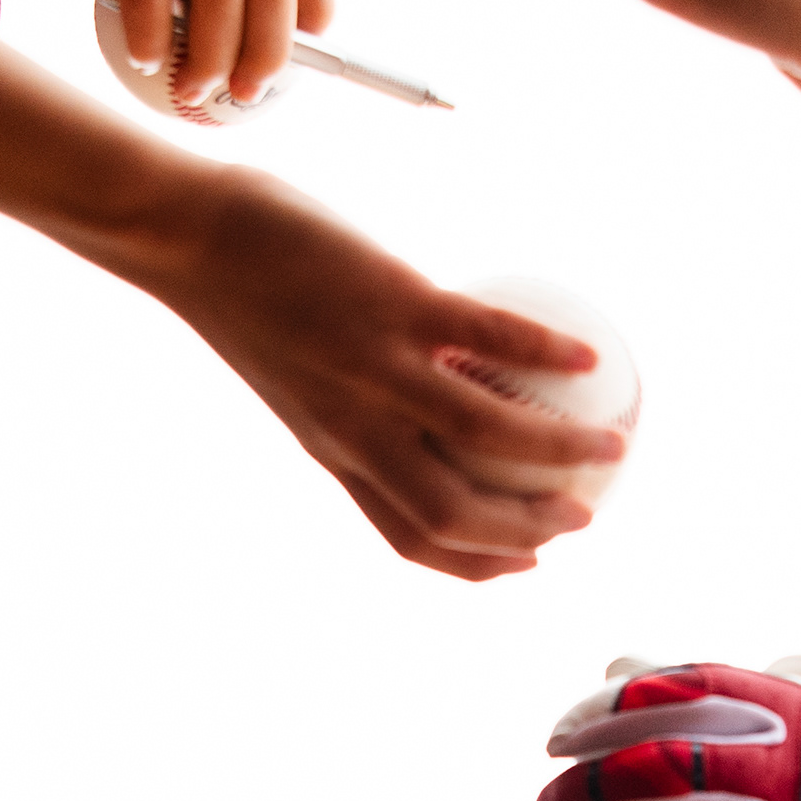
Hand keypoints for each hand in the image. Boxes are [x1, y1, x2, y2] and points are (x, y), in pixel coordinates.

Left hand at [123, 170, 625, 578]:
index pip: (411, 535)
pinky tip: (590, 355)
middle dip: (530, 532)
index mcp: (332, 448)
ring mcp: (376, 370)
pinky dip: (547, 353)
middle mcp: (355, 427)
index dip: (477, 566)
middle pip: (457, 514)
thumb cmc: (238, 287)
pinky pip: (489, 337)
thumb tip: (412, 381)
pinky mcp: (394, 306)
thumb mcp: (289, 361)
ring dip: (562, 452)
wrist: (184, 234)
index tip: (529, 563)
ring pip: (489, 437)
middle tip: (586, 516)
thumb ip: (347, 387)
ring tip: (616, 444)